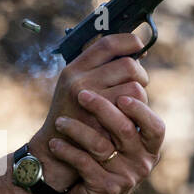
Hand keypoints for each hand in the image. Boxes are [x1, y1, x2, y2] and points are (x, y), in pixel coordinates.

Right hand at [27, 32, 150, 190]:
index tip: (138, 43)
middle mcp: (80, 82)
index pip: (107, 44)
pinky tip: (127, 119)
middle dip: (140, 74)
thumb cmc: (69, 118)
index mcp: (73, 70)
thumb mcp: (73, 88)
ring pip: (135, 87)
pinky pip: (133, 110)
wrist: (52, 153)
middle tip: (138, 83)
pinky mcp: (101, 123)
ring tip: (129, 105)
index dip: (128, 41)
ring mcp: (90, 104)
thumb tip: (133, 52)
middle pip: (128, 65)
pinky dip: (136, 114)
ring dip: (140, 97)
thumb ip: (96, 70)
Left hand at [47, 91, 164, 193]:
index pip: (156, 126)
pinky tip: (53, 144)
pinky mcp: (105, 189)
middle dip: (101, 108)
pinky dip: (66, 151)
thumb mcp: (116, 144)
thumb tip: (118, 74)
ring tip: (59, 122)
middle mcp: (142, 163)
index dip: (140, 109)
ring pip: (101, 145)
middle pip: (125, 129)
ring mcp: (126, 178)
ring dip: (77, 129)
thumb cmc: (101, 165)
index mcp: (149, 148)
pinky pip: (84, 163)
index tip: (120, 93)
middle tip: (80, 94)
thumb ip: (122, 117)